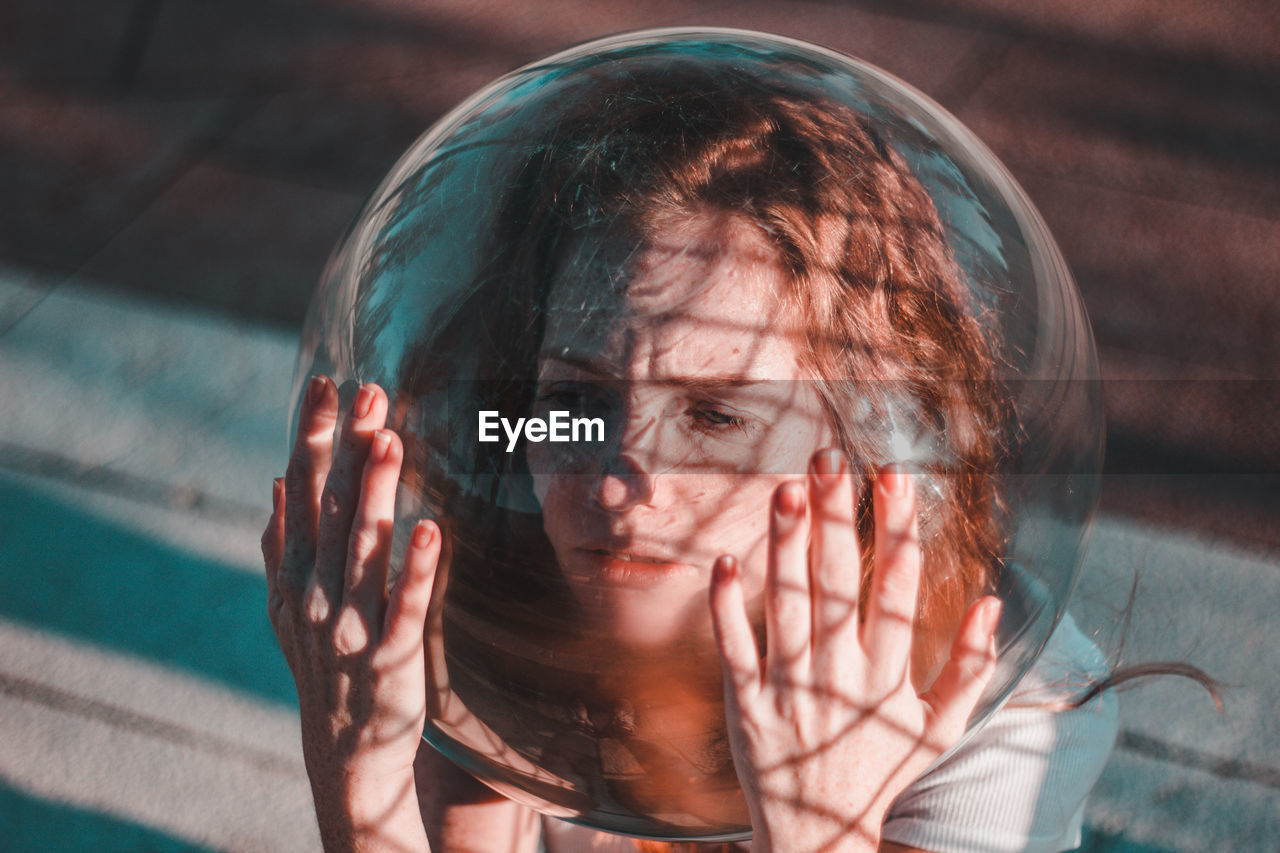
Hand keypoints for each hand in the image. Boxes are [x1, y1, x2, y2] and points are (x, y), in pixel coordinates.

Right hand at [262, 375, 439, 850]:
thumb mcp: (287, 608)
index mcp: (294, 573)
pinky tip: (431, 530)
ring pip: (363, 548)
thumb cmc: (322, 667)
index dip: (313, 434)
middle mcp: (316, 593)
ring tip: (390, 441)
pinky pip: (405, 606)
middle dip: (347, 447)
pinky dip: (417, 570)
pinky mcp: (391, 656)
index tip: (327, 382)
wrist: (343, 751)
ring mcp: (351, 625)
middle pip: (331, 507)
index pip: (301, 488)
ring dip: (375, 494)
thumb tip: (275, 481)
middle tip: (368, 391)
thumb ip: (281, 544)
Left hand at [709, 451, 1001, 852]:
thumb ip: (971, 666)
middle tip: (829, 460)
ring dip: (785, 546)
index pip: (899, 589)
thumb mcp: (940, 728)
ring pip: (787, 606)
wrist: (821, 835)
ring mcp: (791, 689)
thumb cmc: (882, 770)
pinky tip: (724, 561)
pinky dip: (727, 607)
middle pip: (839, 584)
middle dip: (837, 518)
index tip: (895, 477)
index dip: (898, 530)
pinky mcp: (747, 704)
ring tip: (784, 489)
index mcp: (890, 676)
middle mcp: (842, 676)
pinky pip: (735, 648)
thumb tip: (994, 602)